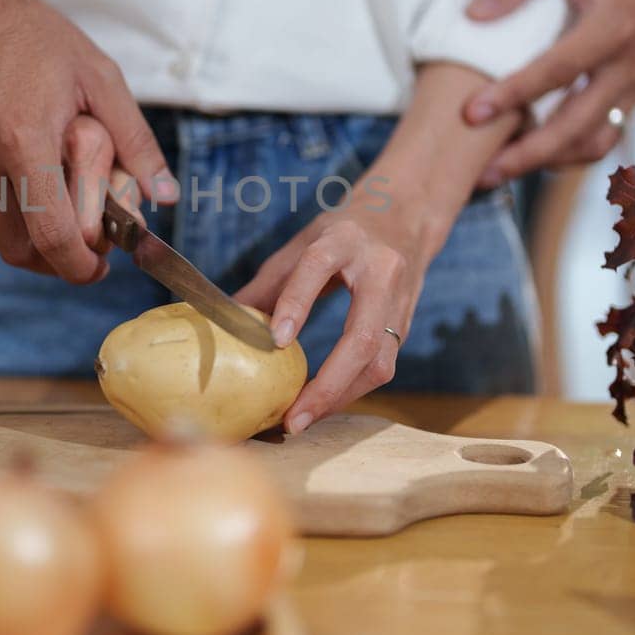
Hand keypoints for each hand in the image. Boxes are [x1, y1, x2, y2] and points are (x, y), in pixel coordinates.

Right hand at [0, 0, 175, 281]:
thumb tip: (166, 197)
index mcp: (25, 140)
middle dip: (51, 256)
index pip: (53, 237)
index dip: (78, 267)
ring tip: (40, 198)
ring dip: (16, 231)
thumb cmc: (28, 34)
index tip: (95, 268)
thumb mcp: (97, 75)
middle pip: (17, 248)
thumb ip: (134, 141)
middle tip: (75, 241)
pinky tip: (0, 165)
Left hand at [237, 205, 441, 433]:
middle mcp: (380, 270)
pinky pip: (383, 366)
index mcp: (345, 239)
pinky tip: (324, 403)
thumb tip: (226, 320)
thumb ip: (270, 282)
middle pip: (363, 335)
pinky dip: (352, 390)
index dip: (297, 303)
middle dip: (328, 384)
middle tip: (293, 417)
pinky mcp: (407, 324)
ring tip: (303, 419)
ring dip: (341, 397)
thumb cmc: (344, 231)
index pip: (318, 266)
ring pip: (380, 361)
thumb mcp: (304, 241)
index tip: (276, 341)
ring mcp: (400, 300)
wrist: (407, 216)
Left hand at [461, 0, 634, 186]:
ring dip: (549, 162)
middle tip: (481, 173)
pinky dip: (570, 151)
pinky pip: (605, 134)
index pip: (559, 71)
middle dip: (529, 155)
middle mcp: (631, 64)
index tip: (470, 113)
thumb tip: (472, 15)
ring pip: (595, 141)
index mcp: (616, 26)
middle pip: (578, 125)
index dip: (514, 94)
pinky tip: (533, 156)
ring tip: (500, 172)